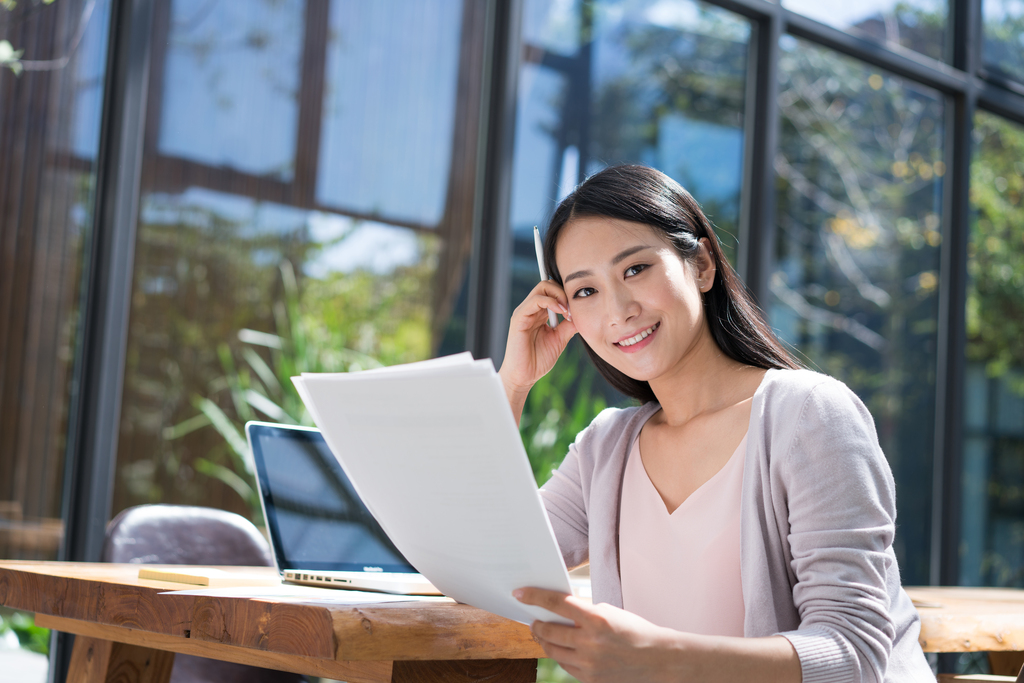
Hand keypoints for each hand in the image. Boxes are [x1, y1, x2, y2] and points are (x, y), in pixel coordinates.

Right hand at [499, 281, 576, 421]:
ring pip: (542, 287)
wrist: (524, 376)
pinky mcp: (519, 318)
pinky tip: (561, 312)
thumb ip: (568, 326)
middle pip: (548, 284)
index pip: (553, 291)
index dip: (567, 295)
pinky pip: (535, 300)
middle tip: (573, 309)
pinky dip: (550, 302)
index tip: (578, 310)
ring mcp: (524, 312)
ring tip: (567, 312)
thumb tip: (582, 315)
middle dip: (564, 292)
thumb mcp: (559, 339)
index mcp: (539, 313)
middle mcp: (531, 309)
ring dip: (559, 296)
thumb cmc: (538, 360)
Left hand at [513, 587, 681, 682]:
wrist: (657, 659)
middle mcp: (590, 642)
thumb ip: (583, 610)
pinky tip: (559, 648)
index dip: (535, 596)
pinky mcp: (591, 679)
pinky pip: (565, 665)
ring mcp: (590, 664)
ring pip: (552, 650)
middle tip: (533, 618)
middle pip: (549, 630)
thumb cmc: (634, 630)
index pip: (557, 603)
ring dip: (544, 640)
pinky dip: (559, 655)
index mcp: (597, 619)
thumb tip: (556, 609)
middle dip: (537, 623)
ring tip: (541, 632)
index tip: (520, 593)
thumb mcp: (609, 612)